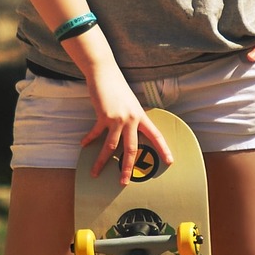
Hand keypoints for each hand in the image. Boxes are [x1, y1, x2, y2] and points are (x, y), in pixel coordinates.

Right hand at [81, 61, 172, 183]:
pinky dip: (89, 140)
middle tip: (124, 182)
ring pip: (111, 147)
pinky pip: (96, 133)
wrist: (105, 73)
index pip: (156, 135)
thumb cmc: (118, 87)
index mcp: (141, 116)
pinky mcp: (103, 116)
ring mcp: (118, 118)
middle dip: (127, 168)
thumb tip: (129, 132)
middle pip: (132, 149)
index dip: (164, 149)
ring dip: (101, 161)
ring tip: (95, 173)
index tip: (170, 161)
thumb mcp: (130, 103)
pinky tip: (84, 145)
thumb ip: (132, 118)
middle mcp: (132, 119)